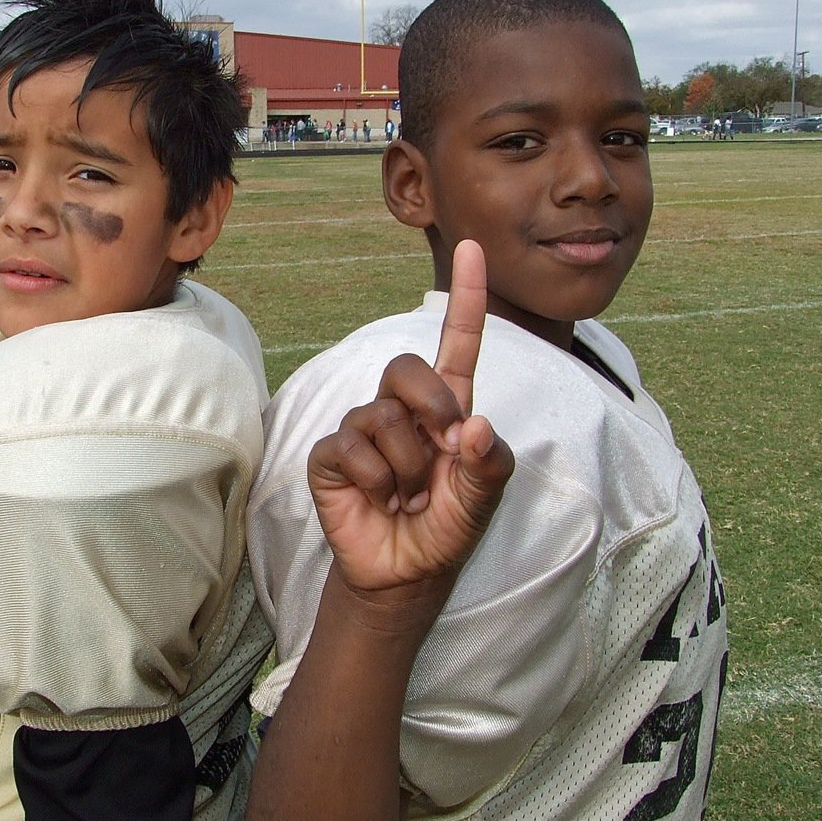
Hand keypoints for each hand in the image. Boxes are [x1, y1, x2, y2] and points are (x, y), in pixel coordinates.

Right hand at [307, 240, 513, 596]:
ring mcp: (362, 429)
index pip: (456, 344)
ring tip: (407, 497)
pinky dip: (376, 481)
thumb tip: (473, 425)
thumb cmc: (447, 526)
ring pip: (382, 419)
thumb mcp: (484, 498)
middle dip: (431, 406)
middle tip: (443, 450)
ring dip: (406, 468)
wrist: (405, 573)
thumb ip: (490, 462)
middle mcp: (401, 410)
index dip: (467, 297)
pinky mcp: (332, 456)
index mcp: (446, 408)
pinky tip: (379, 500)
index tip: (472, 247)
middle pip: (405, 367)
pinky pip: (352, 448)